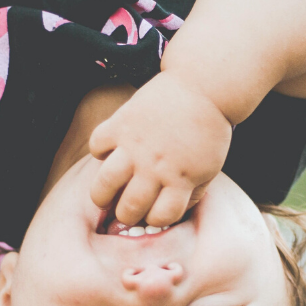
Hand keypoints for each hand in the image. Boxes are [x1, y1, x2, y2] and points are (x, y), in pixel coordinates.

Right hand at [88, 71, 232, 227]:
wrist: (204, 86)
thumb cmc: (208, 130)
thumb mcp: (209, 168)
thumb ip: (192, 193)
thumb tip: (169, 213)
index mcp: (181, 179)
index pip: (159, 218)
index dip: (155, 219)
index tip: (153, 211)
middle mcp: (155, 166)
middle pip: (129, 209)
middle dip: (126, 215)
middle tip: (125, 209)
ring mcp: (135, 145)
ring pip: (104, 185)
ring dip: (101, 196)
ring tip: (104, 195)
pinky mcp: (121, 123)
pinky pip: (96, 146)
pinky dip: (99, 151)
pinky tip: (110, 151)